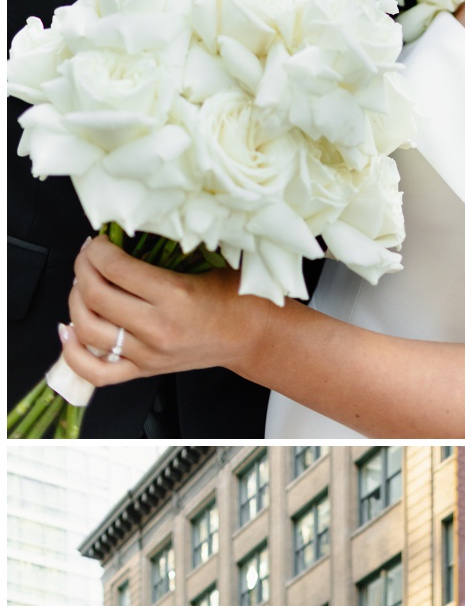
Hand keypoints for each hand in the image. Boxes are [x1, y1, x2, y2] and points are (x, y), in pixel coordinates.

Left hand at [60, 236, 258, 389]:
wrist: (255, 337)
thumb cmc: (238, 299)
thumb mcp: (207, 263)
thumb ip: (166, 250)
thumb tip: (126, 234)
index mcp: (175, 297)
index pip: (114, 268)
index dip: (97, 249)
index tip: (100, 241)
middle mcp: (158, 329)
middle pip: (94, 295)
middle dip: (82, 267)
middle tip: (89, 257)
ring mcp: (148, 354)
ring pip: (87, 328)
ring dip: (75, 300)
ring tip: (83, 285)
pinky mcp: (145, 370)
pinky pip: (96, 371)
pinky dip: (74, 353)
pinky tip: (70, 331)